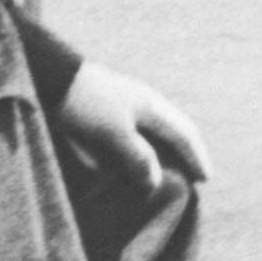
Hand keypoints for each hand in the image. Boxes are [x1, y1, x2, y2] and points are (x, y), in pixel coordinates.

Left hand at [56, 61, 210, 201]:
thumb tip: (156, 182)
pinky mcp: (111, 111)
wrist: (55, 78)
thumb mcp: (115, 133)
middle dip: (187, 152)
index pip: (185, 134)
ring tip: (169, 172)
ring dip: (167, 151)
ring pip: (157, 131)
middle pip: (175, 130)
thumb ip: (139, 157)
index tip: (206, 179)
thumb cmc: (88, 105)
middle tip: (193, 177)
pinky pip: (139, 132)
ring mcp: (128, 104)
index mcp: (152, 107)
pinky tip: (139, 159)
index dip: (197, 157)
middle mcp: (146, 104)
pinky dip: (147, 148)